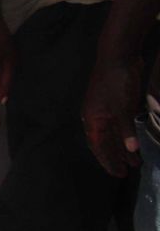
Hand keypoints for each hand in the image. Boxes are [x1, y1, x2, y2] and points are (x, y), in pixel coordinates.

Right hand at [83, 51, 146, 176]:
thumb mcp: (122, 107)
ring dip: (123, 148)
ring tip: (135, 162)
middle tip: (126, 172)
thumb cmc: (116, 82)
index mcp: (93, 117)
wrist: (119, 57)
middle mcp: (98, 115)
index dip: (107, 160)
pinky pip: (121, 126)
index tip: (117, 174)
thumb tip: (131, 150)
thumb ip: (126, 130)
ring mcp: (108, 109)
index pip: (97, 144)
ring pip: (114, 134)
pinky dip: (127, 136)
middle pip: (105, 141)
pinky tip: (136, 143)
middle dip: (115, 156)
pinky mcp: (118, 103)